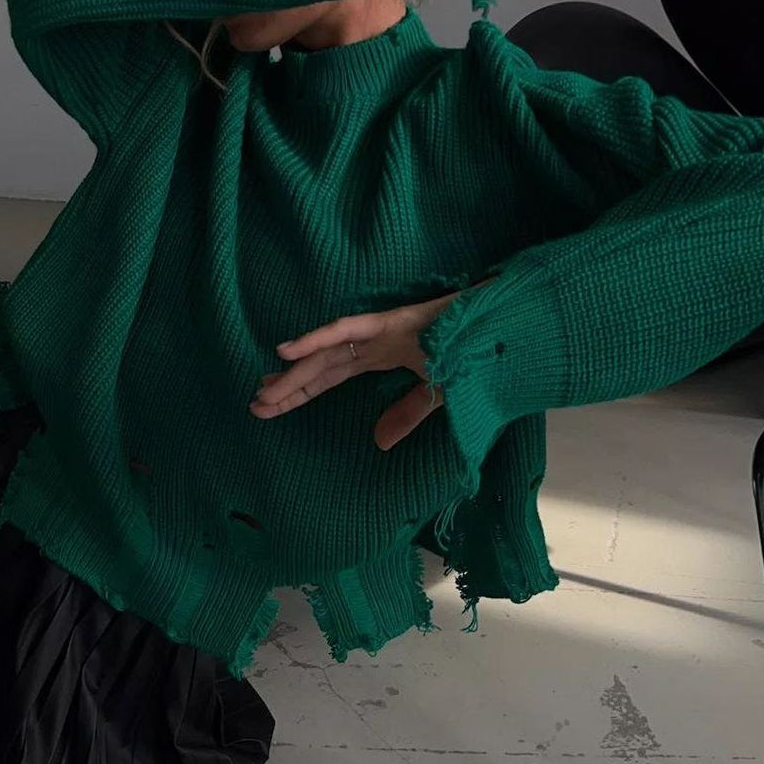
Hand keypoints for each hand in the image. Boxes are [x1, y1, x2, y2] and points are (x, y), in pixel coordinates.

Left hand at [248, 277, 497, 450]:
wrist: (508, 331)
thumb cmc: (478, 357)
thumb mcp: (439, 395)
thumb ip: (409, 413)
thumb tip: (379, 442)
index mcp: (384, 355)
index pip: (332, 376)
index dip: (300, 391)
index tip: (271, 409)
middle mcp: (376, 341)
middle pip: (322, 366)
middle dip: (289, 385)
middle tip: (255, 405)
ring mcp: (382, 328)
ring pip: (327, 352)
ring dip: (294, 371)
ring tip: (264, 390)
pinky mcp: (392, 320)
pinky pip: (347, 330)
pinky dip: (317, 338)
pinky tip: (288, 350)